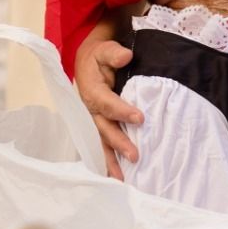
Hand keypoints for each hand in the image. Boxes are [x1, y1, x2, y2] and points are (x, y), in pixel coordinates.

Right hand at [75, 34, 140, 178]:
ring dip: (110, 161)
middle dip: (118, 143)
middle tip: (134, 156)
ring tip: (121, 179)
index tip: (140, 118)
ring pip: (100, 142)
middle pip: (103, 128)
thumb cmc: (99, 57)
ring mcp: (92, 120)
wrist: (88, 62)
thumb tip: (126, 57)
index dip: (121, 111)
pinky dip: (107, 161)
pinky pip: (101, 145)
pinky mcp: (97, 127)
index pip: (107, 102)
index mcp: (91, 90)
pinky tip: (116, 177)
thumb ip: (114, 53)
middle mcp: (90, 109)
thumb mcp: (105, 49)